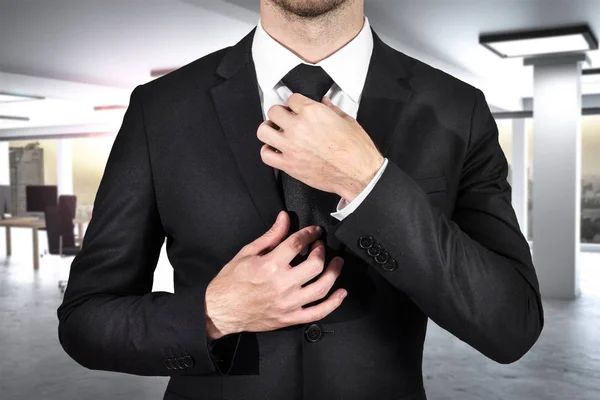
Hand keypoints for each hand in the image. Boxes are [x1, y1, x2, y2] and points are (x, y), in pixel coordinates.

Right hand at [204, 210, 346, 339]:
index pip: (298, 243)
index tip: (314, 231)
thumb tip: (284, 218)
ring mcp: (288, 303)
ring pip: (321, 288)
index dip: (309, 234)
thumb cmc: (230, 283)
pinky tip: (340, 293)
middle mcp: (282, 284)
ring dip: (334, 273)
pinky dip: (333, 303)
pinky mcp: (289, 318)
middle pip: (315, 265)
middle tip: (321, 246)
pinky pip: (317, 313)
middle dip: (322, 250)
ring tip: (337, 263)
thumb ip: (270, 236)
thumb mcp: (247, 253)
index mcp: (270, 266)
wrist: (219, 310)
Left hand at [257, 94, 384, 201]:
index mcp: (313, 113)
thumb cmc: (355, 150)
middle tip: (284, 118)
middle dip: (279, 113)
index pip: (292, 99)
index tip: (296, 108)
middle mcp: (298, 127)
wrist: (358, 173)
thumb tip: (325, 104)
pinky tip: (275, 150)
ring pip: (263, 131)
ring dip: (268, 130)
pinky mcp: (289, 164)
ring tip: (275, 132)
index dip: (295, 104)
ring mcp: (291, 146)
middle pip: (274, 111)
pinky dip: (267, 151)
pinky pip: (266, 155)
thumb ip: (331, 109)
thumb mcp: (347, 120)